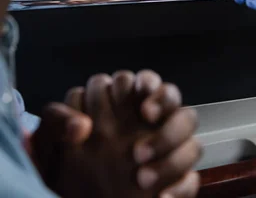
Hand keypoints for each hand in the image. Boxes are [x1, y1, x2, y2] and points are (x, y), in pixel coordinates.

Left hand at [32, 70, 200, 197]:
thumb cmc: (68, 173)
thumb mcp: (52, 146)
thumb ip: (57, 122)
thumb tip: (80, 124)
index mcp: (122, 106)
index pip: (139, 80)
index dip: (140, 82)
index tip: (131, 94)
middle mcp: (148, 123)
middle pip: (172, 94)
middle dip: (163, 101)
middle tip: (146, 117)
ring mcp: (166, 150)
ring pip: (188, 128)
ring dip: (169, 143)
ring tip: (141, 174)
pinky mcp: (177, 181)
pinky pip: (192, 177)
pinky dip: (179, 186)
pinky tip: (160, 197)